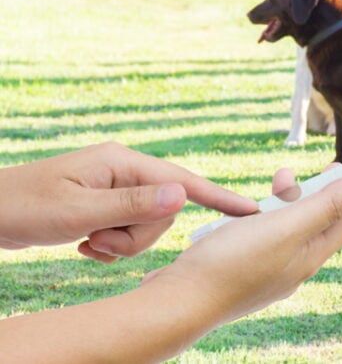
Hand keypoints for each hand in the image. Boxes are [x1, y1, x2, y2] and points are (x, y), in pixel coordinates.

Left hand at [0, 142, 257, 261]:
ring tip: (87, 242)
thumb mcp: (78, 210)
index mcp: (124, 162)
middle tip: (99, 241)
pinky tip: (85, 244)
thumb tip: (183, 196)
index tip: (251, 211)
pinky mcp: (107, 207)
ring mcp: (117, 190)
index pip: (182, 181)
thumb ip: (133, 205)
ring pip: (148, 228)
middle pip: (164, 212)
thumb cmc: (23, 206)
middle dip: (138, 236)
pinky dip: (111, 246)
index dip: (218, 197)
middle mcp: (126, 172)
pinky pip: (129, 233)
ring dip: (121, 244)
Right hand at [142, 171, 341, 323]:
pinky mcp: (247, 265)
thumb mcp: (285, 227)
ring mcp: (271, 267)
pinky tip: (253, 206)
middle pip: (324, 222)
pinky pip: (270, 233)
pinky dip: (269, 213)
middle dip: (330, 191)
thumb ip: (326, 205)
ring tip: (283, 177)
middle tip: (332, 164)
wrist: (178, 301)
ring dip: (294, 198)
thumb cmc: (231, 263)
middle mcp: (295, 265)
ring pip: (294, 226)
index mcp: (310, 256)